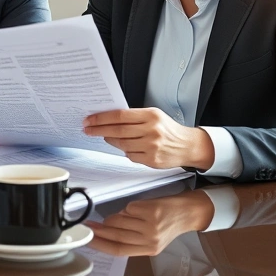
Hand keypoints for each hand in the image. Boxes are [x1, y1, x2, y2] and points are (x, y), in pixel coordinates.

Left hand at [82, 108, 214, 169]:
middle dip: (99, 130)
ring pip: (122, 144)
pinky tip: (126, 147)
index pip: (120, 115)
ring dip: (110, 140)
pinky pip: (130, 156)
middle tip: (88, 129)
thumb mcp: (154, 116)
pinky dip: (125, 151)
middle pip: (118, 130)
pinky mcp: (151, 160)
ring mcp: (151, 146)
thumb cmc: (169, 129)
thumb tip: (109, 119)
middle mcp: (151, 130)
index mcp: (151, 115)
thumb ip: (134, 116)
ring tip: (106, 137)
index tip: (90, 120)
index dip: (102, 118)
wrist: (187, 145)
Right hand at [87, 191, 214, 256]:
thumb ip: (132, 239)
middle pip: (116, 236)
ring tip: (119, 216)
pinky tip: (137, 209)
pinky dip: (128, 208)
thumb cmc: (168, 223)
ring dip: (114, 217)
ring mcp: (150, 225)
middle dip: (99, 230)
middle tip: (88, 225)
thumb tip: (107, 232)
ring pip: (119, 221)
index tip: (89, 240)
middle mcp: (150, 240)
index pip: (119, 250)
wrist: (188, 212)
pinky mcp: (151, 211)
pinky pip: (128, 208)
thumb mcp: (152, 239)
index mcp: (149, 250)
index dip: (101, 245)